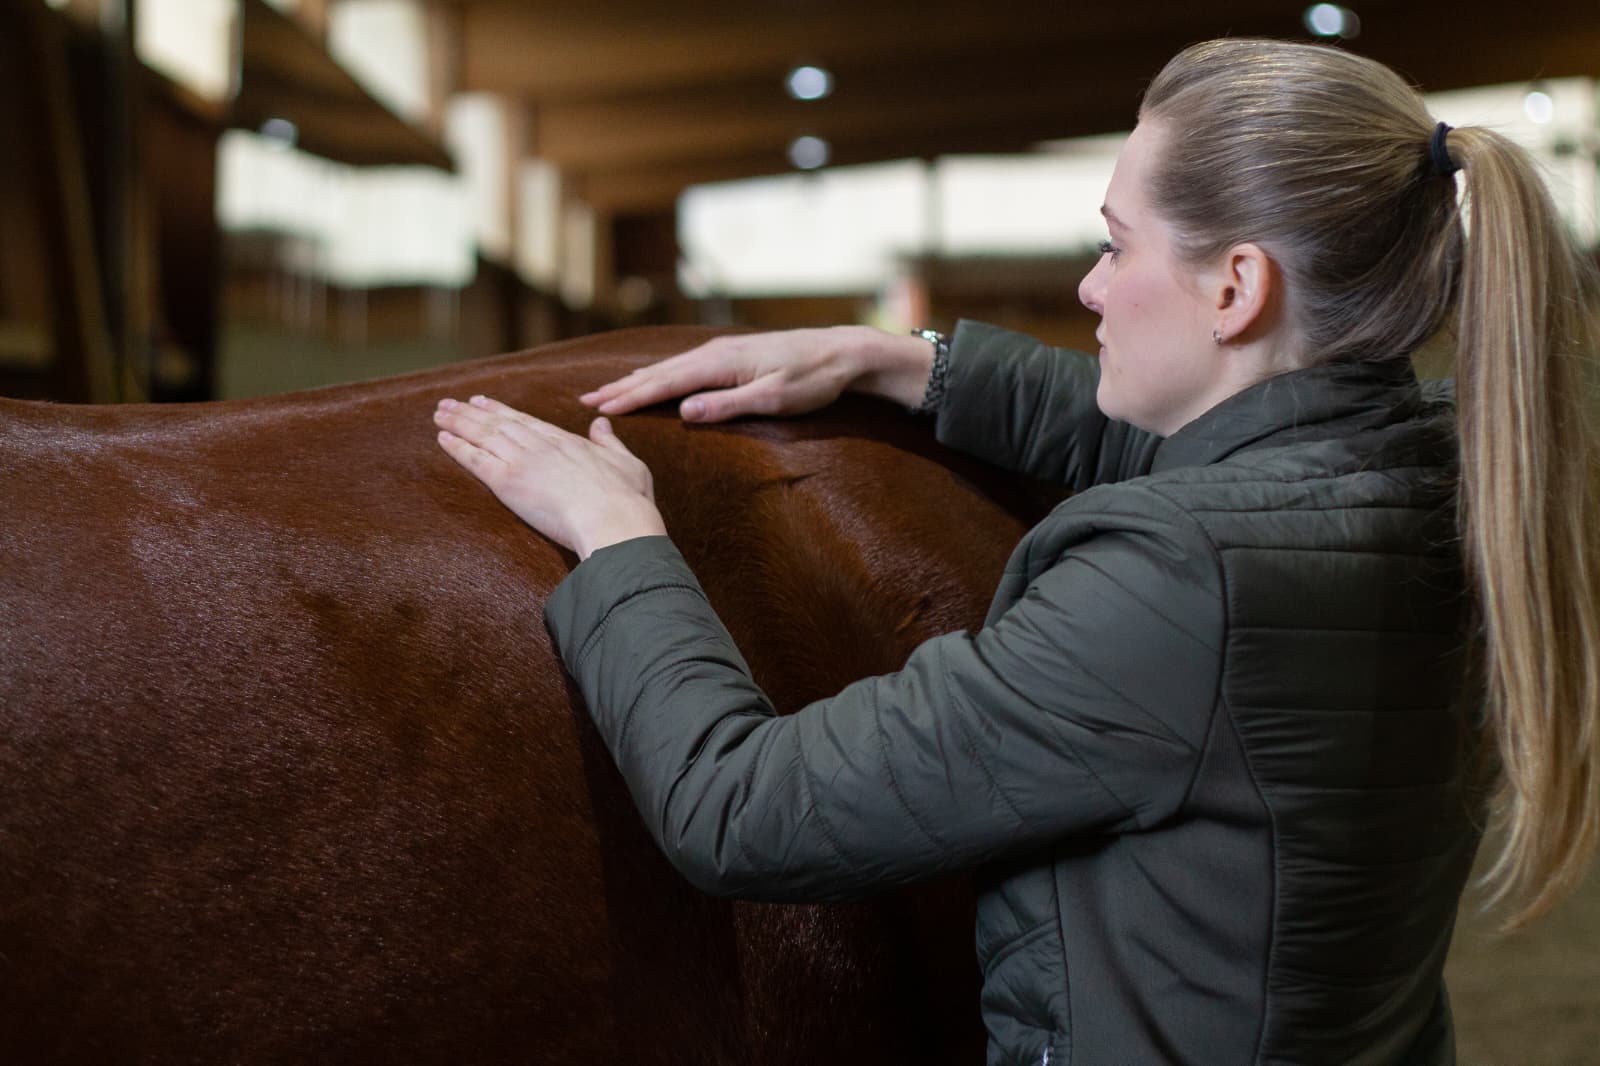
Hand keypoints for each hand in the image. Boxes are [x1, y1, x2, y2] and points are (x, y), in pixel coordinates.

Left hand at [434, 395, 666, 559]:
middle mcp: (540, 445)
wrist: (614, 521)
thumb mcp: (627, 462)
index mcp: (566, 441)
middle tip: (450, 403)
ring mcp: (522, 461)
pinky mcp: (508, 482)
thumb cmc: (627, 499)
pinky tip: (442, 438)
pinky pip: (476, 461)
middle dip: (472, 412)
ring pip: (483, 436)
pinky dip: (457, 447)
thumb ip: (610, 442)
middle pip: (499, 423)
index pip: (526, 421)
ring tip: (439, 413)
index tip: (484, 402)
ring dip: (458, 423)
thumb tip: (602, 423)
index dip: (502, 411)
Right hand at [580, 327, 883, 422]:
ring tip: (607, 391)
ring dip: (635, 380)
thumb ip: (727, 406)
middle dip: (620, 387)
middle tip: (583, 399)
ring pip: (668, 368)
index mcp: (719, 364)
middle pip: (658, 373)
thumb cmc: (813, 380)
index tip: (598, 407)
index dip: (629, 397)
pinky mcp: (731, 356)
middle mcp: (714, 353)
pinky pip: (683, 366)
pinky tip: (653, 380)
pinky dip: (659, 375)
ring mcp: (722, 352)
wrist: (842, 352)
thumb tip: (682, 413)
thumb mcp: (773, 399)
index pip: (664, 384)